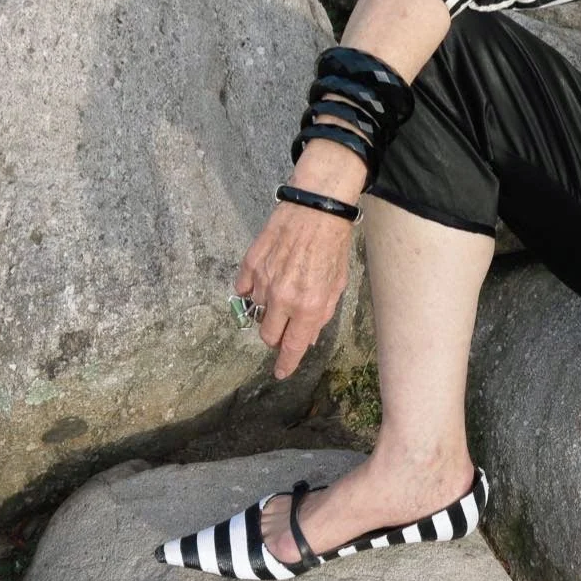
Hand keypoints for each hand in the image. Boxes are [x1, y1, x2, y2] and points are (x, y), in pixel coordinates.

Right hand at [233, 200, 354, 379]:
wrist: (317, 208)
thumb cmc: (333, 245)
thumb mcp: (337, 284)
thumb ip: (321, 314)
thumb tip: (307, 338)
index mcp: (308, 306)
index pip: (292, 346)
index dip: (285, 364)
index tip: (280, 372)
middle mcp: (283, 298)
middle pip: (267, 335)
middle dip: (276, 336)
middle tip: (287, 323)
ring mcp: (263, 281)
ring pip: (256, 311)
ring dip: (268, 308)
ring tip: (283, 287)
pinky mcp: (250, 263)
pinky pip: (243, 288)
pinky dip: (252, 288)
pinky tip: (266, 277)